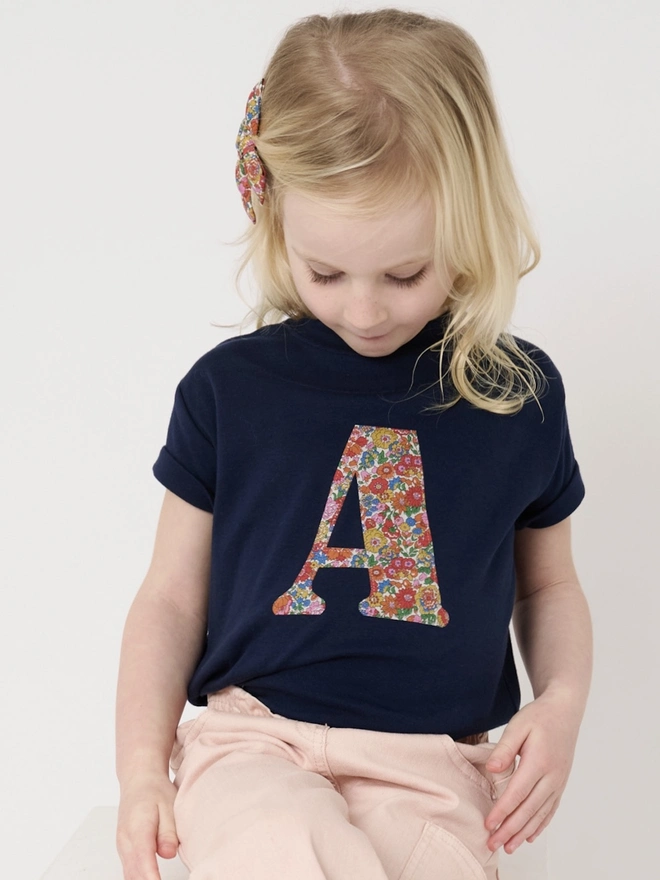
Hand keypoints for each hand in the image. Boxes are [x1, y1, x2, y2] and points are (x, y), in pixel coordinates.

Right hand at [116, 772, 178, 879]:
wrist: (138, 781)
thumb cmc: (155, 792)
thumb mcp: (169, 805)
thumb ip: (168, 831)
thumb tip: (168, 854)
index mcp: (138, 827)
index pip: (143, 859)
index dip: (151, 877)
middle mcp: (125, 840)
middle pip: (134, 872)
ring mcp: (122, 847)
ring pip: (130, 874)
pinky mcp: (124, 850)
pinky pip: (129, 871)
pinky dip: (139, 878)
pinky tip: (150, 879)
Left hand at [482, 688, 581, 853]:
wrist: (564, 712)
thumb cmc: (539, 716)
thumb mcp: (518, 725)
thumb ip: (505, 748)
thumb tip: (492, 769)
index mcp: (539, 761)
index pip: (518, 792)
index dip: (503, 811)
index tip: (489, 824)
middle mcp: (552, 776)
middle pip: (529, 809)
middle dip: (510, 829)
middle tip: (493, 844)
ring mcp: (558, 782)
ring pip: (540, 814)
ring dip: (523, 832)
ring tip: (508, 847)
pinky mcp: (560, 784)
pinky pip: (550, 810)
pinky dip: (539, 825)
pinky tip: (529, 835)